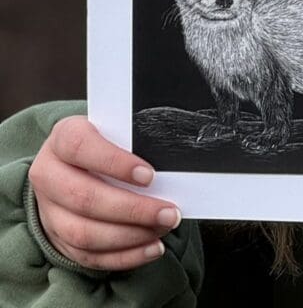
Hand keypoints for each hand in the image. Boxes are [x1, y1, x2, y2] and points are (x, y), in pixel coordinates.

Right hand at [28, 115, 181, 270]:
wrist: (72, 161)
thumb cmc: (105, 141)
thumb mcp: (115, 129)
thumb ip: (134, 141)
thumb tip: (169, 163)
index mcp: (62, 138)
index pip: (80, 147)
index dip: (114, 162)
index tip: (149, 175)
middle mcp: (48, 174)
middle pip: (84, 198)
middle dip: (132, 209)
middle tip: (169, 213)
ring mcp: (48, 210)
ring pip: (83, 232)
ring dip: (129, 236)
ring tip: (162, 229)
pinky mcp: (57, 237)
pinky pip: (87, 255)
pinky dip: (123, 256)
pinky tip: (152, 248)